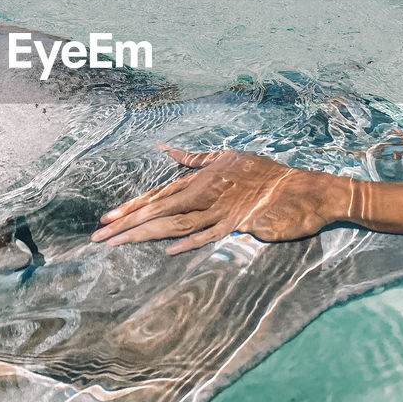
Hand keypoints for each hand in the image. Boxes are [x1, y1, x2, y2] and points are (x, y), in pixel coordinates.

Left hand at [91, 147, 338, 253]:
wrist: (303, 190)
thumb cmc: (264, 174)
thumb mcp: (226, 158)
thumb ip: (194, 159)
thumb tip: (165, 151)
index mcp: (201, 179)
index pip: (158, 195)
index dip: (131, 208)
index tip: (106, 219)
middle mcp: (206, 193)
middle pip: (159, 210)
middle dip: (127, 223)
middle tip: (99, 237)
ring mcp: (221, 210)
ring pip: (176, 224)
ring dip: (145, 235)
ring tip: (118, 244)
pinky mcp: (239, 225)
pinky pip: (210, 234)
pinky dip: (190, 241)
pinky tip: (168, 249)